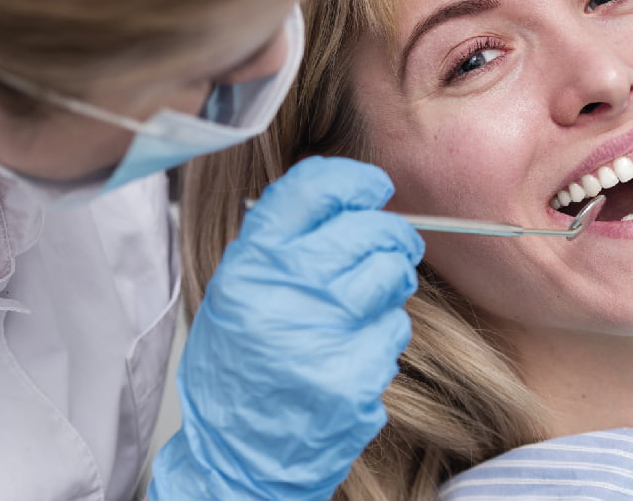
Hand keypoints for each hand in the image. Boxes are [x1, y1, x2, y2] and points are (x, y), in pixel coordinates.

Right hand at [147, 156, 422, 499]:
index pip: (315, 189)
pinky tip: (356, 348)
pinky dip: (385, 334)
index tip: (372, 187)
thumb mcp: (237, 290)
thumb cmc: (239, 366)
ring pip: (392, 276)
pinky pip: (395, 330)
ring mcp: (324, 336)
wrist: (237, 451)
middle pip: (370, 230)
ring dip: (392, 281)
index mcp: (252, 264)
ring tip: (368, 300)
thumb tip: (347, 196)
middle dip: (391, 234)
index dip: (355, 181)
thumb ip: (282, 241)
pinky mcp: (355, 377)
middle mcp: (287, 293)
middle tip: (392, 244)